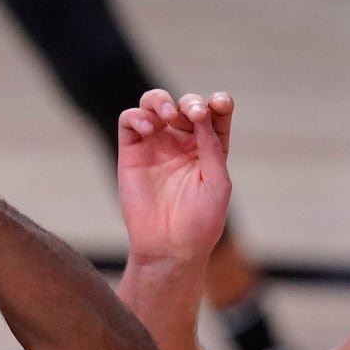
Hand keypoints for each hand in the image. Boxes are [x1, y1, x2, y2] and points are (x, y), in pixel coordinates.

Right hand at [117, 89, 232, 264]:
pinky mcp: (131, 152)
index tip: (220, 105)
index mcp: (209, 148)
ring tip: (167, 115)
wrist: (169, 248)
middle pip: (185, 104)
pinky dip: (137, 116)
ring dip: (161, 100)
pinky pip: (129, 121)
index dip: (219, 102)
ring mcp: (156, 145)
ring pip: (154, 104)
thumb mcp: (217, 183)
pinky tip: (148, 128)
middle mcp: (182, 142)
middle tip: (193, 114)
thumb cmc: (200, 222)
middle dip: (191, 102)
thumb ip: (211, 147)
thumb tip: (202, 115)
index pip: (215, 113)